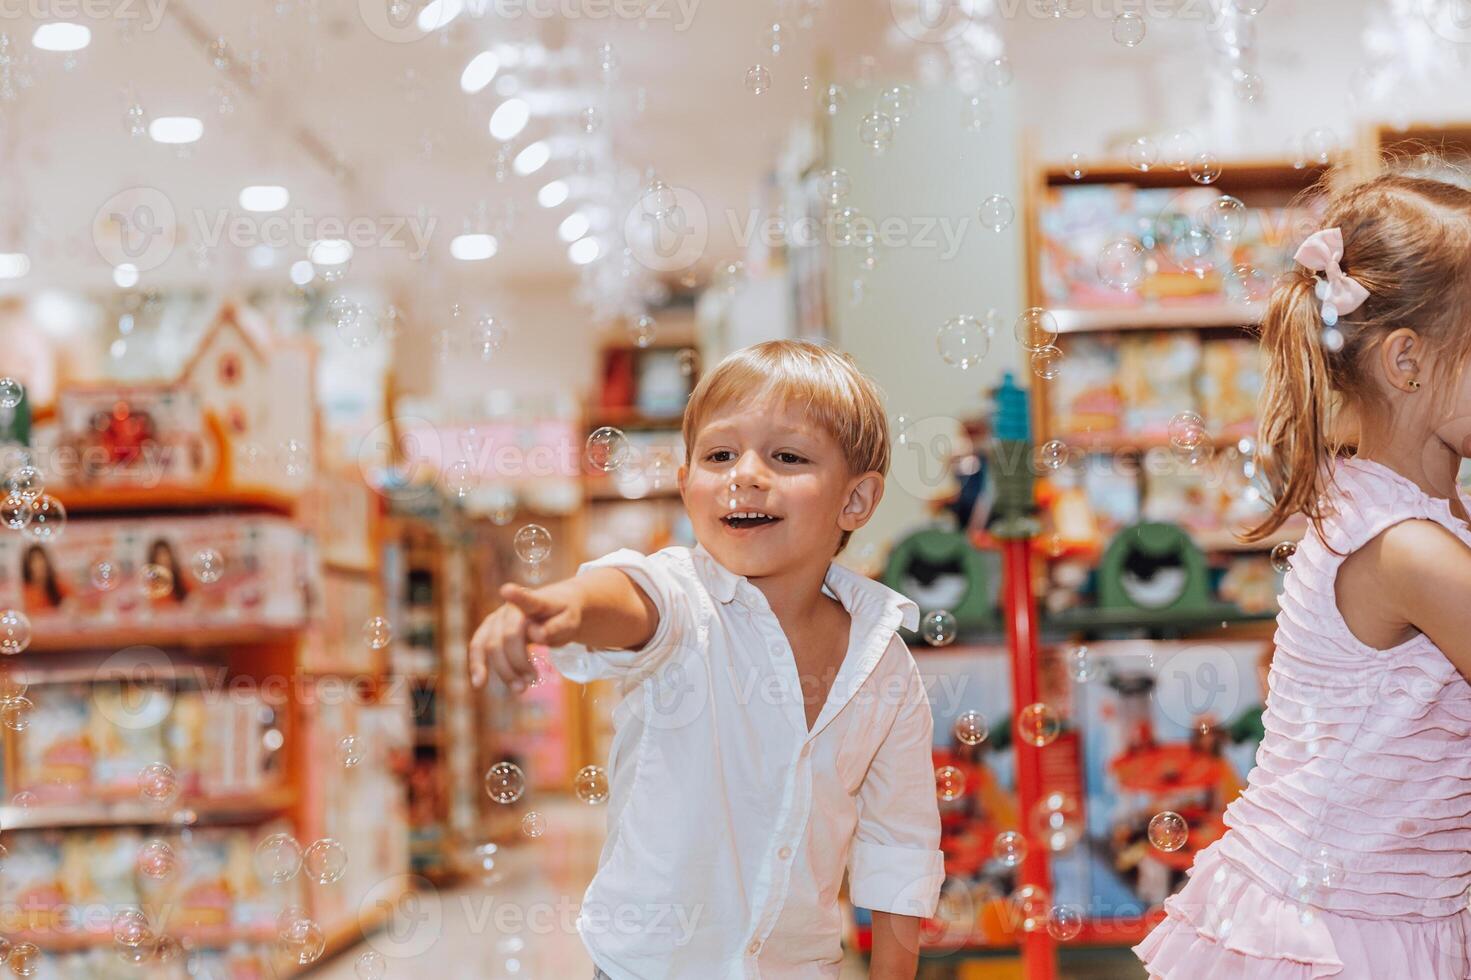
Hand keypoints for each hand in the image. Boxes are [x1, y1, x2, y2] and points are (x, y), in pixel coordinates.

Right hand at [468, 582, 582, 691]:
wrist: (555, 607)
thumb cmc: (563, 615)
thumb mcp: (571, 621)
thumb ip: (556, 627)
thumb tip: (537, 636)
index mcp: (535, 601)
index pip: (526, 598)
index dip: (517, 596)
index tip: (507, 590)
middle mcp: (511, 608)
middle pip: (507, 637)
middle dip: (518, 662)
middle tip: (534, 680)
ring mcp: (498, 618)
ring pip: (491, 646)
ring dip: (504, 670)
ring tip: (520, 689)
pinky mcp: (490, 629)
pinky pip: (478, 646)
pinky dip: (477, 664)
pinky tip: (479, 684)